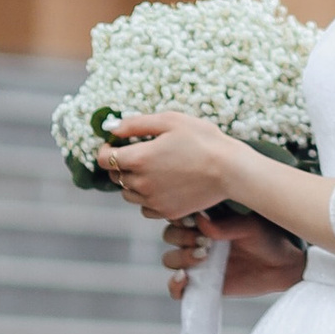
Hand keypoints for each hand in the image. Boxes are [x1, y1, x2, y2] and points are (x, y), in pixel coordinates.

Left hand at [98, 110, 244, 219]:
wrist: (230, 170)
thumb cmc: (202, 139)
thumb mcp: (169, 121)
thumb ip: (135, 124)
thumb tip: (110, 128)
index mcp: (138, 158)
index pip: (103, 159)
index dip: (105, 150)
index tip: (115, 144)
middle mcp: (140, 183)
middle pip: (116, 176)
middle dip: (121, 164)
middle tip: (140, 153)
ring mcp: (153, 200)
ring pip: (128, 194)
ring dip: (133, 182)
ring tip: (154, 170)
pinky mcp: (167, 212)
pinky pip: (145, 208)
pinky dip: (148, 198)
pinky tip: (163, 186)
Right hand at [161, 210, 306, 300]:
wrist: (282, 266)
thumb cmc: (267, 240)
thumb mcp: (250, 227)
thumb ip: (226, 225)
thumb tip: (200, 220)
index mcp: (206, 221)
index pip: (177, 216)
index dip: (180, 218)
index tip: (194, 221)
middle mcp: (197, 240)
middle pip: (170, 236)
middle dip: (181, 237)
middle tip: (205, 242)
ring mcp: (197, 264)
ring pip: (170, 260)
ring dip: (180, 257)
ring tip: (204, 257)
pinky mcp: (201, 285)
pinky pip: (176, 289)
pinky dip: (174, 285)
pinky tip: (185, 278)